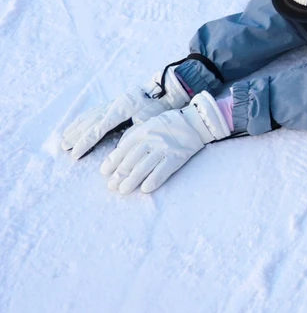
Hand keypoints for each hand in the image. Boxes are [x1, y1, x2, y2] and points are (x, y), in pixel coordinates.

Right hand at [62, 69, 188, 158]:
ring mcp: (111, 104)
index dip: (84, 143)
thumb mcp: (148, 121)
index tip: (74, 154)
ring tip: (64, 137)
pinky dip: (83, 118)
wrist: (163, 90)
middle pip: (89, 123)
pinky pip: (94, 112)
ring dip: (76, 127)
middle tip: (63, 147)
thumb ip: (132, 133)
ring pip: (89, 117)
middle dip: (75, 136)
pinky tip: (77, 123)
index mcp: (119, 111)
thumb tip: (119, 146)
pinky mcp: (113, 103)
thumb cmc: (158, 107)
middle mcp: (111, 106)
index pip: (97, 130)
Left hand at [101, 91, 229, 193]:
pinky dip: (152, 181)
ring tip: (123, 190)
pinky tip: (145, 189)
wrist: (195, 122)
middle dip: (119, 175)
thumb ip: (135, 135)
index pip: (123, 148)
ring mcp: (164, 149)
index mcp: (143, 130)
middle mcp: (152, 139)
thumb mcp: (149, 123)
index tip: (105, 172)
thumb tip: (118, 151)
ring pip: (143, 168)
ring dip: (131, 181)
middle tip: (111, 186)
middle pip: (131, 160)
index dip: (113, 161)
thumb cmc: (169, 124)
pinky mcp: (176, 157)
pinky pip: (162, 171)